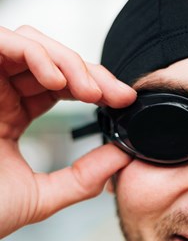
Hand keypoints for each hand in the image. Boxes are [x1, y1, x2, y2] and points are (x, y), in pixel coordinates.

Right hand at [0, 26, 136, 237]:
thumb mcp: (42, 196)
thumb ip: (84, 177)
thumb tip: (124, 156)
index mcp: (11, 116)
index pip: (59, 87)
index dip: (95, 87)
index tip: (124, 101)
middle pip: (50, 61)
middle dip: (90, 73)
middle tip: (117, 95)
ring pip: (29, 44)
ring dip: (68, 62)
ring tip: (92, 92)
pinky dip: (33, 54)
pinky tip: (58, 81)